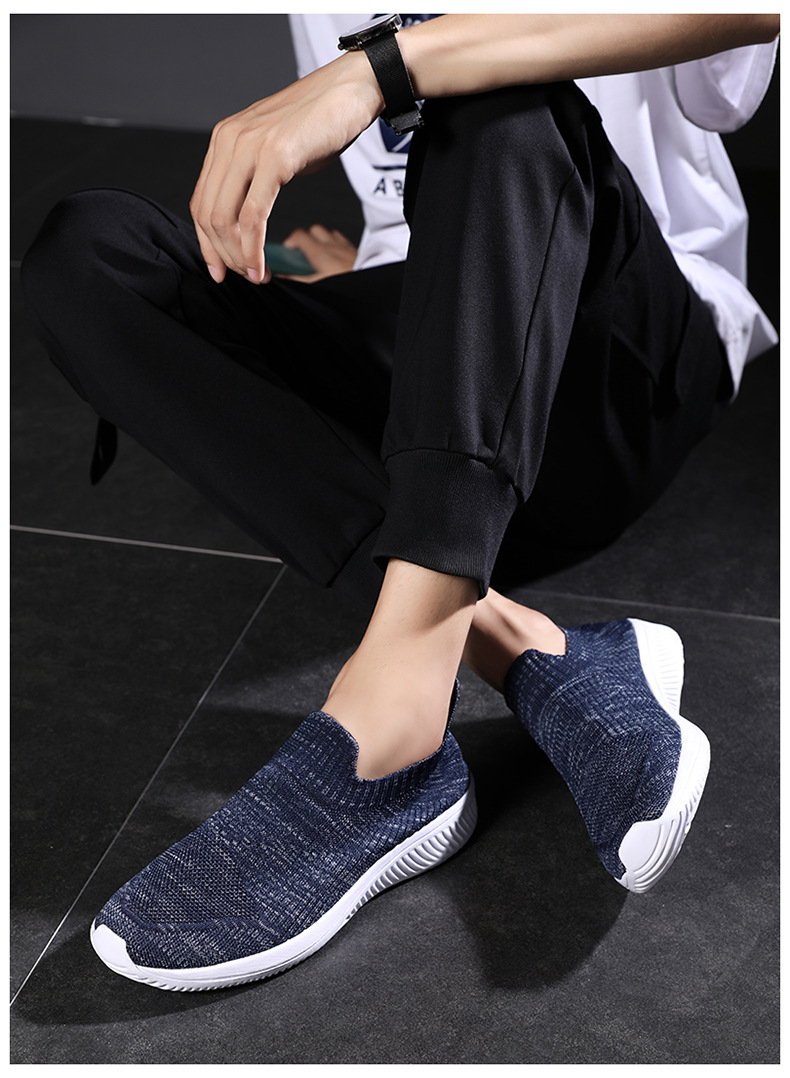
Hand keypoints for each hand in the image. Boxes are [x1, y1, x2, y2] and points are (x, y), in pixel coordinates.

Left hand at [190, 51, 382, 284]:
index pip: (201, 201)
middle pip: (208, 214)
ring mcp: (250, 147)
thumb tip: (249, 220)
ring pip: (226, 218)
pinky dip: (254, 248)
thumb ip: (256, 177)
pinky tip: (261, 265)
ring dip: (239, 256)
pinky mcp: (275, 158)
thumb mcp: (277, 149)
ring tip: (257, 276)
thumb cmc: (322, 122)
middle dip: (223, 255)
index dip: (207, 243)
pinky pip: (254, 216)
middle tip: (244, 277)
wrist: (354, 88)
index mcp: (225, 140)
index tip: (221, 270)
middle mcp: (229, 141)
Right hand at [280, 225, 357, 281]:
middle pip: (314, 230)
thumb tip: (283, 277)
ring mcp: (345, 246)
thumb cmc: (345, 281)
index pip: (299, 234)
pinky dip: (337, 245)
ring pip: (330, 233)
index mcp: (319, 251)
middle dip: (306, 238)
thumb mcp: (316, 283)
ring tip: (319, 255)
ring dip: (322, 240)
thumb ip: (297, 279)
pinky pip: (344, 240)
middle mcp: (332, 244)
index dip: (290, 241)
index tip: (287, 251)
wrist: (369, 282)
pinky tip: (337, 257)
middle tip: (303, 253)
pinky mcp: (356, 250)